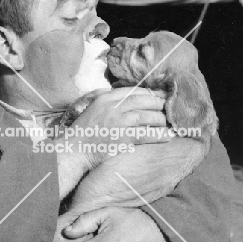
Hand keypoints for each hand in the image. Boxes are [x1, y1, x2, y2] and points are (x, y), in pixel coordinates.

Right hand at [54, 87, 170, 198]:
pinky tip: (168, 136)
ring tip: (169, 123)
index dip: (149, 94)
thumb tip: (126, 99)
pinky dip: (158, 135)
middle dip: (158, 104)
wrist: (73, 150)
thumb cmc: (82, 132)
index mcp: (105, 98)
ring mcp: (118, 122)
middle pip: (143, 101)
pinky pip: (146, 134)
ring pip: (147, 116)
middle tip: (169, 108)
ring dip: (160, 119)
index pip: (133, 91)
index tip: (160, 97)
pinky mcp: (122, 137)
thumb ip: (108, 101)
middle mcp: (112, 106)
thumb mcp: (92, 109)